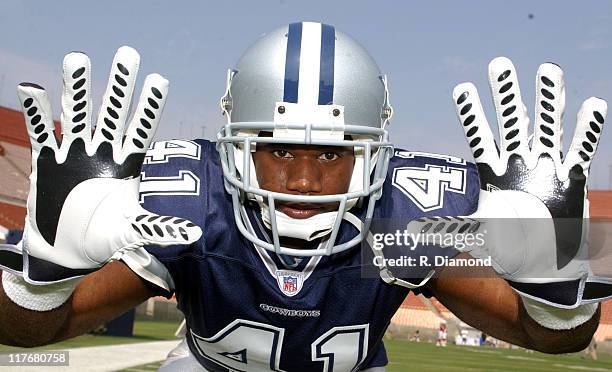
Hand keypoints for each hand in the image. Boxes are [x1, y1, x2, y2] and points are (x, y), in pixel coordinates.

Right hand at [0, 47, 201, 284]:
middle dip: (119, 86)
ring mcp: (75, 155)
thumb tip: (195, 233)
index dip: (148, 106)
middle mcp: (102, 153)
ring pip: (77, 115)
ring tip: (77, 58)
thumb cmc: (103, 238)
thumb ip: (159, 227)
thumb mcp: (131, 232)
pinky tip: (32, 89)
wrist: (67, 251)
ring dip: (77, 89)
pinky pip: (41, 133)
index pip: (140, 130)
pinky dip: (37, 114)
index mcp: (126, 165)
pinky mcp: (48, 162)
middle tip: (127, 55)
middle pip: (112, 113)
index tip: (158, 79)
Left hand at [447, 57, 608, 306]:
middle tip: (500, 65)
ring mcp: (546, 169)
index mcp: (495, 174)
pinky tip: (593, 105)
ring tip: (548, 70)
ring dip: (548, 100)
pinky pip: (582, 149)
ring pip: (548, 127)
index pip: (481, 138)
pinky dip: (587, 130)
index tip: (462, 88)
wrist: (542, 266)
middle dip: (506, 95)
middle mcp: (520, 165)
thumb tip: (413, 233)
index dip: (473, 114)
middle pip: (512, 123)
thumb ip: (452, 228)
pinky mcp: (571, 180)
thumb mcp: (477, 236)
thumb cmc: (509, 249)